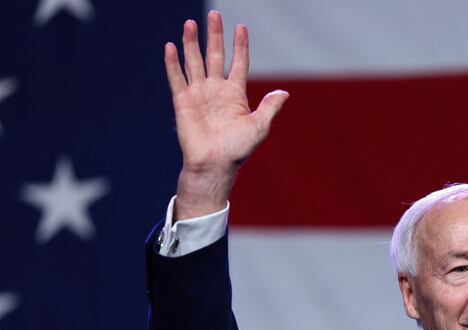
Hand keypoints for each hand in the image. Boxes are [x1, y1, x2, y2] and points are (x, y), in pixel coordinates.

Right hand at [164, 11, 288, 219]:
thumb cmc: (238, 150)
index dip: (240, 45)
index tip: (241, 27)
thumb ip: (270, 107)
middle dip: (215, 36)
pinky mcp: (183, 102)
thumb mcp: (260, 127)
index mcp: (235, 95)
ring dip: (192, 43)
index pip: (238, 63)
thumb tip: (284, 92)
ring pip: (195, 62)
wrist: (215, 165)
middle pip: (215, 56)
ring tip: (190, 23)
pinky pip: (177, 78)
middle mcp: (216, 90)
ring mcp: (199, 95)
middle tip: (214, 15)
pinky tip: (171, 46)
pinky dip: (173, 63)